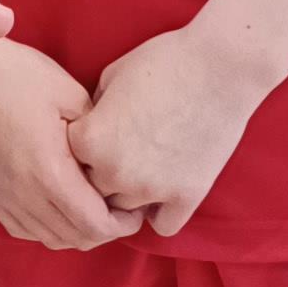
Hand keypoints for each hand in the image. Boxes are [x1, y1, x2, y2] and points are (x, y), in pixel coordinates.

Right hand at [0, 32, 143, 251]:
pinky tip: (60, 207)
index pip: (95, 225)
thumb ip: (97, 136)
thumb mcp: (71, 95)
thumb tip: (113, 160)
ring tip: (94, 208)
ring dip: (78, 231)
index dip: (123, 225)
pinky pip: (24, 230)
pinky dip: (49, 228)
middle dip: (106, 230)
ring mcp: (2, 197)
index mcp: (48, 172)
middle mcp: (23, 194)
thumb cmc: (16, 76)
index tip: (136, 209)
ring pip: (50, 239)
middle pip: (76, 238)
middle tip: (122, 210)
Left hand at [68, 23, 266, 238]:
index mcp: (89, 140)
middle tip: (123, 150)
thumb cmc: (164, 60)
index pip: (65, 161)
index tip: (98, 132)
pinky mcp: (187, 196)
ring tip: (146, 165)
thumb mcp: (111, 78)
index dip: (82, 146)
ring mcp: (151, 188)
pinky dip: (161, 212)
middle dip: (101, 173)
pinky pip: (163, 226)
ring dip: (130, 194)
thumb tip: (86, 135)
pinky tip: (166, 188)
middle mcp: (114, 171)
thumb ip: (92, 114)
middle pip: (92, 190)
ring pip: (125, 210)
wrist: (222, 64)